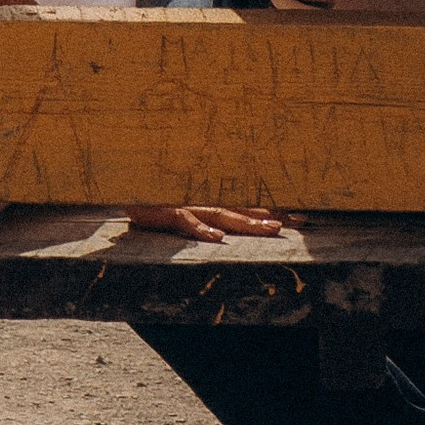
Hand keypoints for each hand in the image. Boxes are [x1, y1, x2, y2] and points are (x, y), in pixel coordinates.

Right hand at [123, 200, 295, 239]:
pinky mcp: (167, 210)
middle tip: (301, 221)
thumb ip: (203, 217)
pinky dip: (202, 230)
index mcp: (211, 201)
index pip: (249, 205)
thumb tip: (225, 231)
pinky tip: (217, 239)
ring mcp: (188, 204)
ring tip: (268, 229)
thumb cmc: (153, 199)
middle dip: (273, 215)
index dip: (275, 210)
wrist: (122, 186)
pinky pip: (187, 222)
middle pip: (245, 208)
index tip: (302, 216)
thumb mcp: (182, 209)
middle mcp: (205, 201)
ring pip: (223, 214)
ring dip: (247, 222)